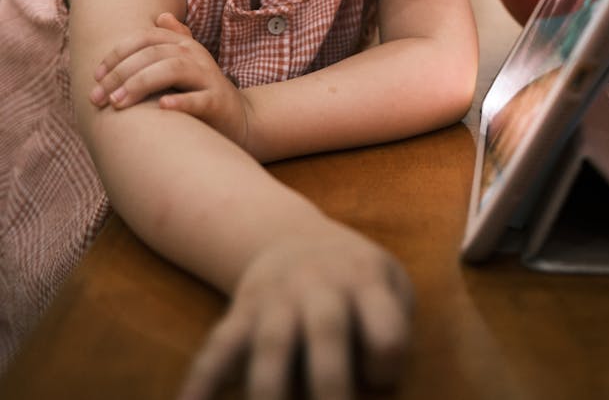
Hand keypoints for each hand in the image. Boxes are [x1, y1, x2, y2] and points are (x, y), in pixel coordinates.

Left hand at [90, 12, 249, 146]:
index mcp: (182, 43)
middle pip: (153, 54)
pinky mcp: (217, 102)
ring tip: (117, 103)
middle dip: (121, 73)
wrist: (237, 117)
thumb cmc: (200, 89)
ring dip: (140, 84)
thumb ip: (172, 39)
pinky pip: (199, 99)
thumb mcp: (186, 62)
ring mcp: (207, 77)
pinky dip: (180, 101)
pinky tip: (161, 106)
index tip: (96, 77)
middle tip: (98, 97)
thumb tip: (161, 17)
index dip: (118, 54)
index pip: (145, 39)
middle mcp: (195, 55)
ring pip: (172, 70)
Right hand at [178, 218, 412, 399]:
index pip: (385, 329)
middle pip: (327, 330)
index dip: (385, 363)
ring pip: (271, 345)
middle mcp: (319, 286)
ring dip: (270, 391)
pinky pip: (219, 348)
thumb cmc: (354, 278)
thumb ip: (395, 328)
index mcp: (365, 280)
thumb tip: (379, 384)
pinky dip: (202, 380)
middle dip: (331, 384)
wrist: (289, 235)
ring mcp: (275, 299)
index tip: (379, 377)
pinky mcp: (241, 315)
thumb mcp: (389, 283)